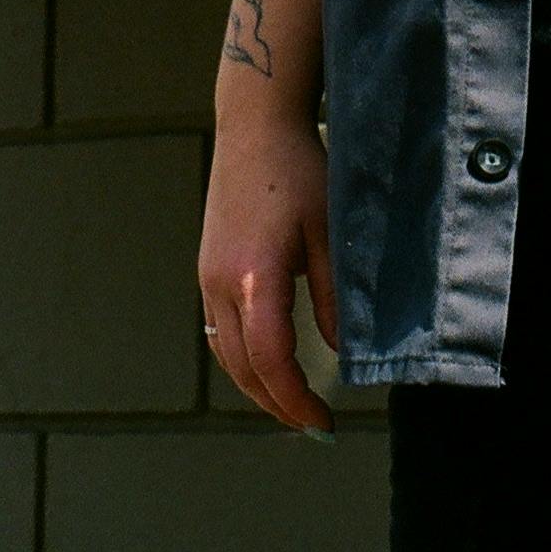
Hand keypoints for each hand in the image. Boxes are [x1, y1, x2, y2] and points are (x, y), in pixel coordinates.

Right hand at [198, 112, 339, 432]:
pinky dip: (242, 358)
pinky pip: (219, 329)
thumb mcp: (330, 231)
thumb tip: (342, 355)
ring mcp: (207, 275)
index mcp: (253, 277)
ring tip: (292, 404)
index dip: (295, 401)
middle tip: (313, 426)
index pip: (270, 361)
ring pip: (225, 353)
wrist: (254, 125)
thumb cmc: (297, 168)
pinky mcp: (208, 267)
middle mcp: (220, 283)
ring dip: (255, 385)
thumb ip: (334, 297)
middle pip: (242, 368)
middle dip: (276, 404)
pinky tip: (267, 363)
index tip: (323, 423)